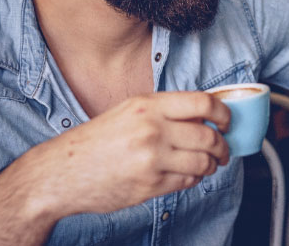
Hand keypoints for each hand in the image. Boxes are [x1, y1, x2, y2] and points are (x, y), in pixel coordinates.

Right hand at [27, 91, 231, 217]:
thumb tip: (202, 116)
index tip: (227, 121)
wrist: (61, 172)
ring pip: (202, 161)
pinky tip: (188, 176)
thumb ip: (162, 111)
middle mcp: (152, 129)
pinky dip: (194, 179)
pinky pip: (187, 181)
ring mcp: (152, 159)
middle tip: (223, 150)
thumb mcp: (128, 112)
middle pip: (208, 135)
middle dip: (223, 146)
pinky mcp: (150, 185)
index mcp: (147, 105)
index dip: (223, 113)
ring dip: (212, 165)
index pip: (202, 103)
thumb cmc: (94, 142)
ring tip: (209, 165)